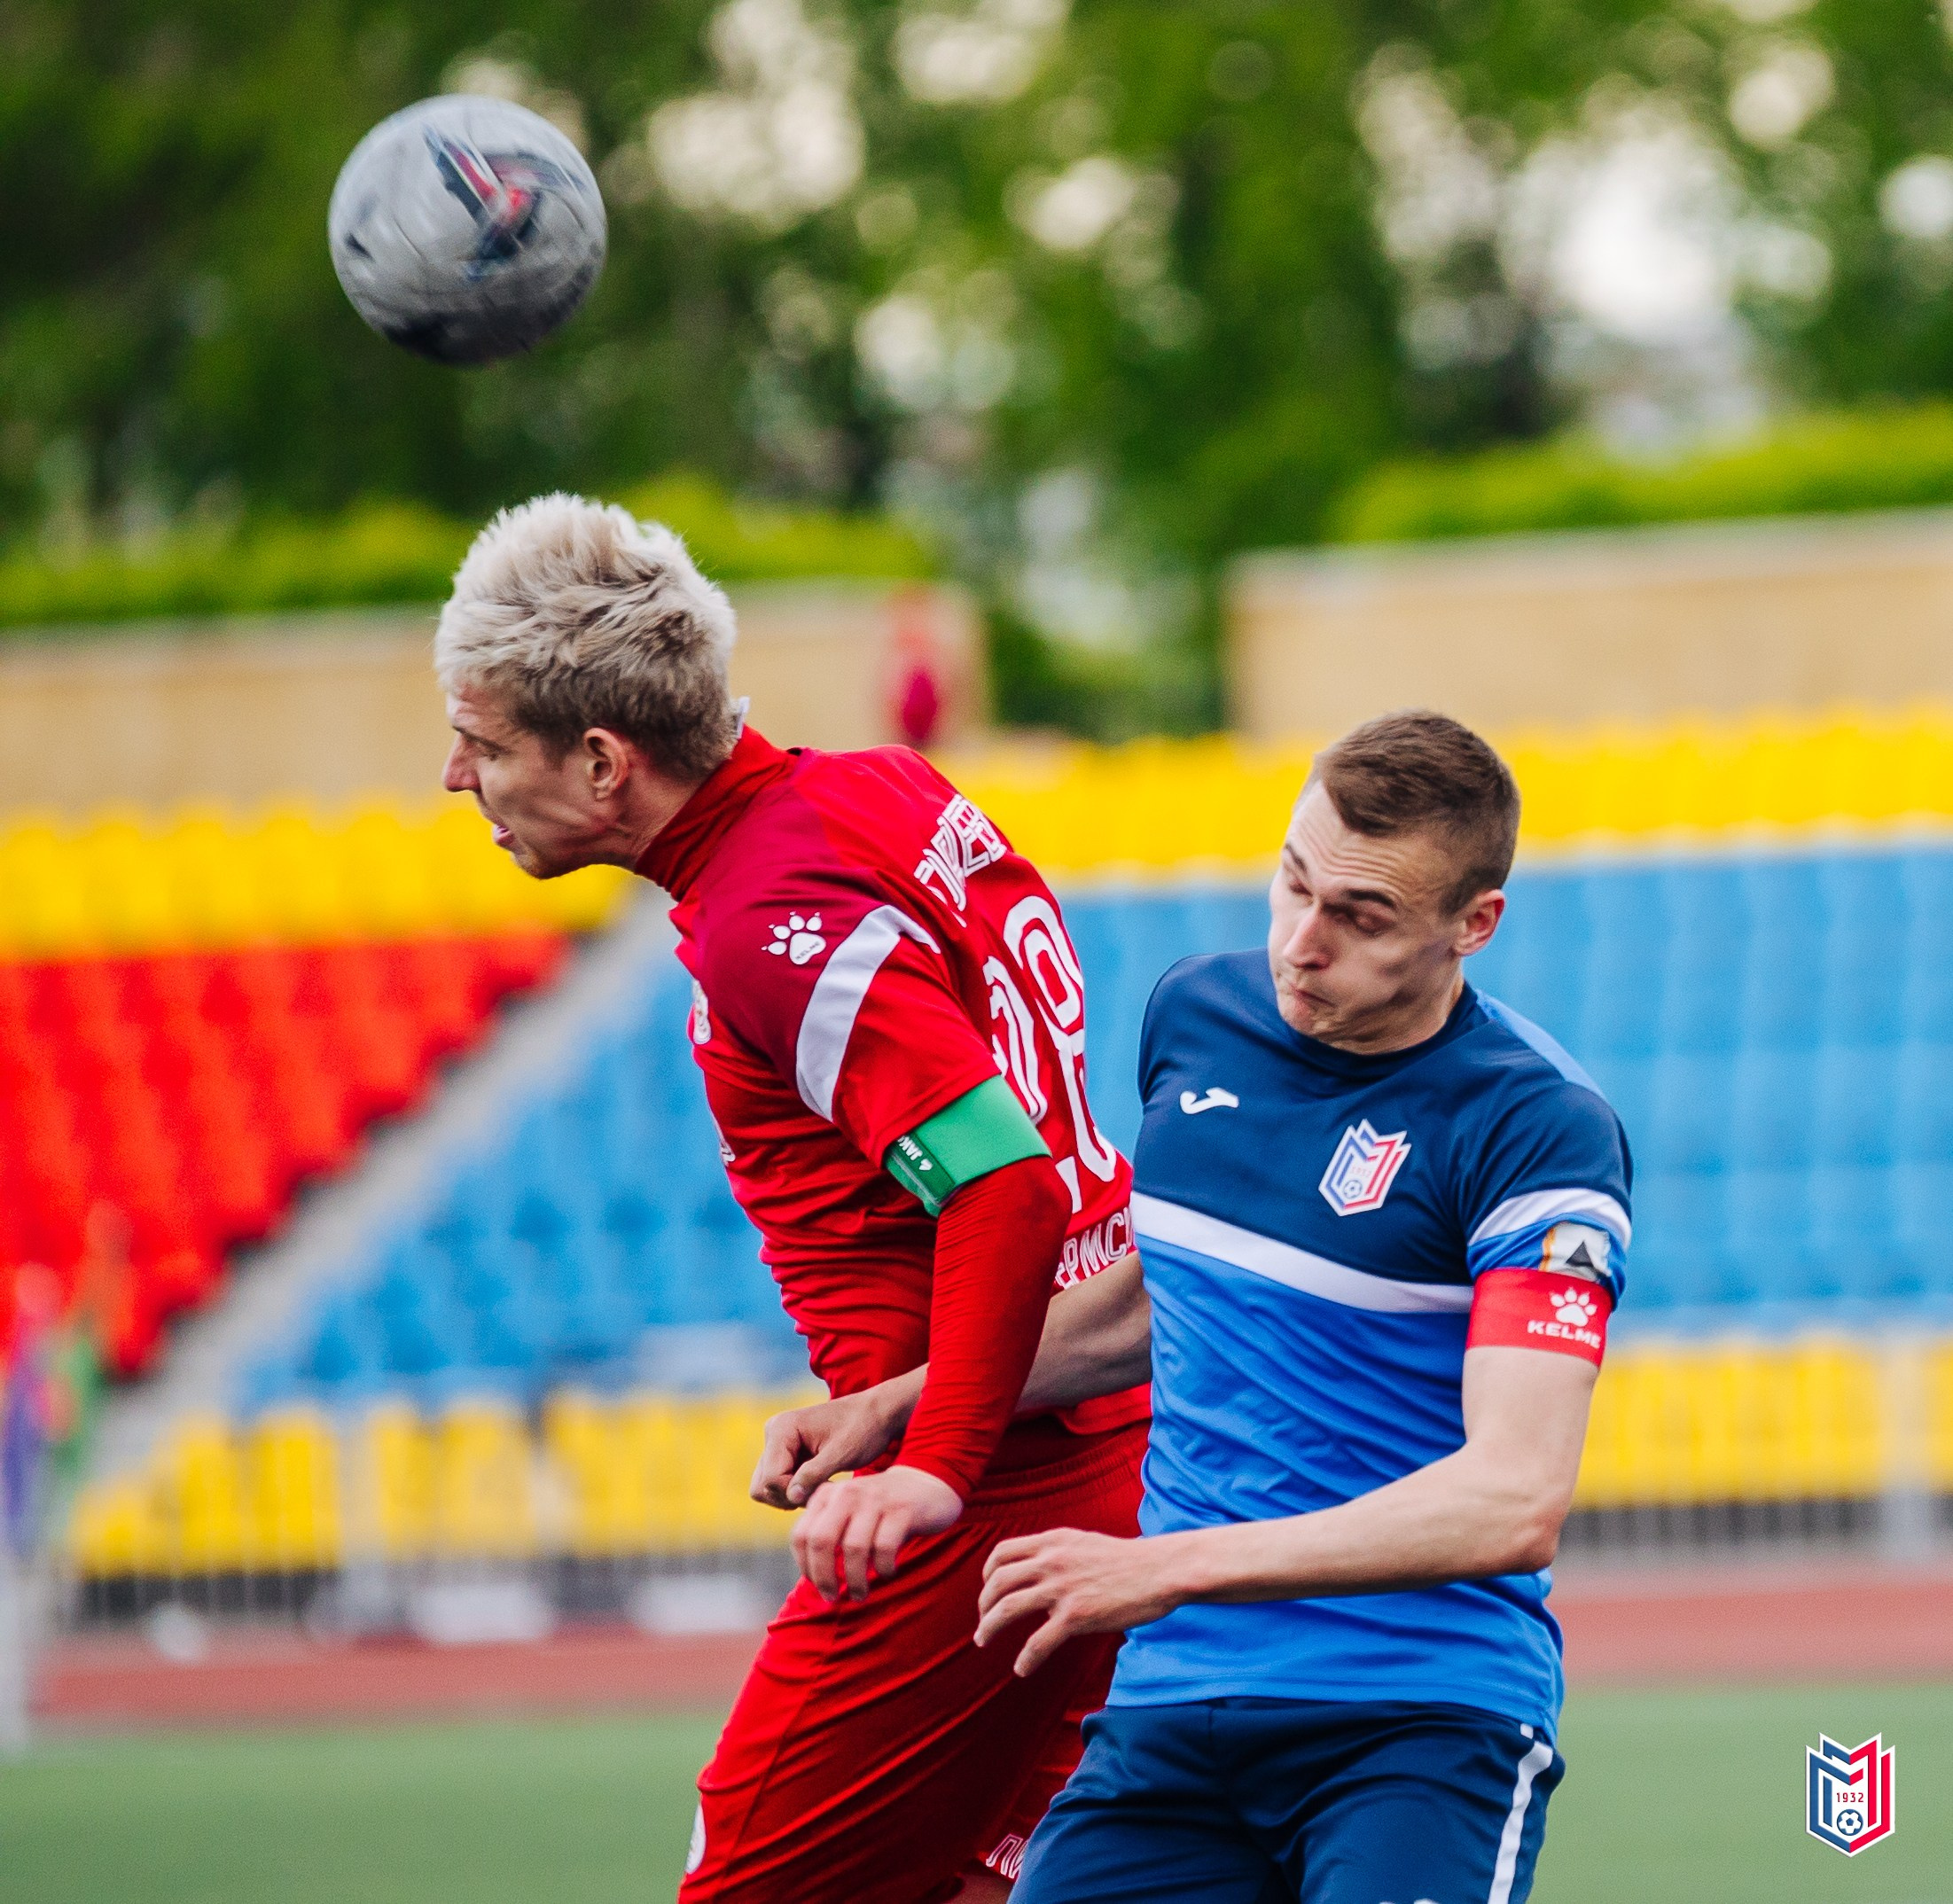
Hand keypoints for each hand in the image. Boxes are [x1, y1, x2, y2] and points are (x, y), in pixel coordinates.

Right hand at [751, 1389, 909, 1509]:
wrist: (877, 1414)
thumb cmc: (863, 1428)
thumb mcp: (842, 1453)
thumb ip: (814, 1475)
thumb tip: (791, 1497)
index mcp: (782, 1428)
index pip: (771, 1478)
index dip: (794, 1493)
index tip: (824, 1490)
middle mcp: (773, 1434)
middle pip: (762, 1486)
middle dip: (789, 1497)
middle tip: (820, 1492)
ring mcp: (778, 1445)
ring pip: (767, 1488)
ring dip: (792, 1496)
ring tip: (822, 1487)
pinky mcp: (786, 1454)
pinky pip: (779, 1484)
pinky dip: (796, 1491)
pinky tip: (820, 1484)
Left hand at [792, 1465, 963, 1601]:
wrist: (925, 1487)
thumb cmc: (879, 1510)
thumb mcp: (847, 1512)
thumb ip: (827, 1532)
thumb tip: (812, 1577)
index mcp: (827, 1494)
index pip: (801, 1535)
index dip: (805, 1566)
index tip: (816, 1585)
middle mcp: (848, 1492)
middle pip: (822, 1541)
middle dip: (824, 1577)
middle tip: (831, 1598)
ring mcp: (875, 1499)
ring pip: (854, 1548)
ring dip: (855, 1580)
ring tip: (859, 1595)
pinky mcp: (902, 1510)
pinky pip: (885, 1548)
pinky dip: (883, 1568)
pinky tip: (887, 1573)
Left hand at [975, 1529, 1186, 1677]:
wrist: (1160, 1570)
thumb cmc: (1128, 1561)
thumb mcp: (1084, 1543)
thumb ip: (1058, 1552)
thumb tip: (1038, 1568)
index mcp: (1053, 1541)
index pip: (1002, 1553)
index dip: (987, 1574)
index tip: (988, 1592)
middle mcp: (1051, 1561)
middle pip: (998, 1582)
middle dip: (984, 1605)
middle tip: (983, 1624)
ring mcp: (1062, 1588)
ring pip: (1008, 1609)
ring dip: (989, 1628)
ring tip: (984, 1642)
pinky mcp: (1076, 1616)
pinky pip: (1038, 1642)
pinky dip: (1025, 1658)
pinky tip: (1022, 1668)